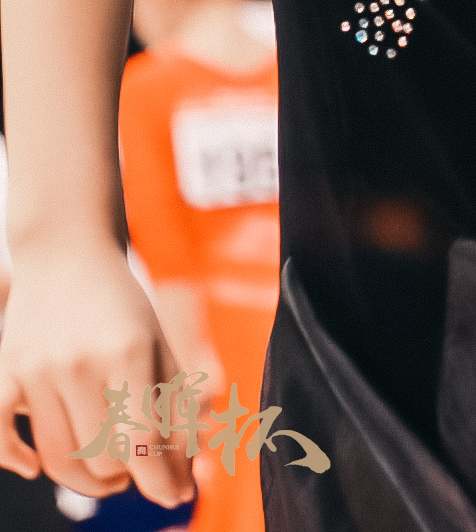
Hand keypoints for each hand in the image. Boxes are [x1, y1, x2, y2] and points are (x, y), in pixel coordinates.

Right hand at [0, 240, 195, 505]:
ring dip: (86, 480)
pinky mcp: (7, 371)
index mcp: (127, 353)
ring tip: (110, 471)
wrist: (67, 252)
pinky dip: (14, 460)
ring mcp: (38, 370)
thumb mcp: (159, 344)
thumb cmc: (122, 304)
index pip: (144, 444)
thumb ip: (174, 410)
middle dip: (128, 475)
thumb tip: (184, 477)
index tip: (178, 495)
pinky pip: (0, 435)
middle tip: (139, 467)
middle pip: (103, 458)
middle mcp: (79, 363)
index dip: (164, 482)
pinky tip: (33, 467)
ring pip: (59, 459)